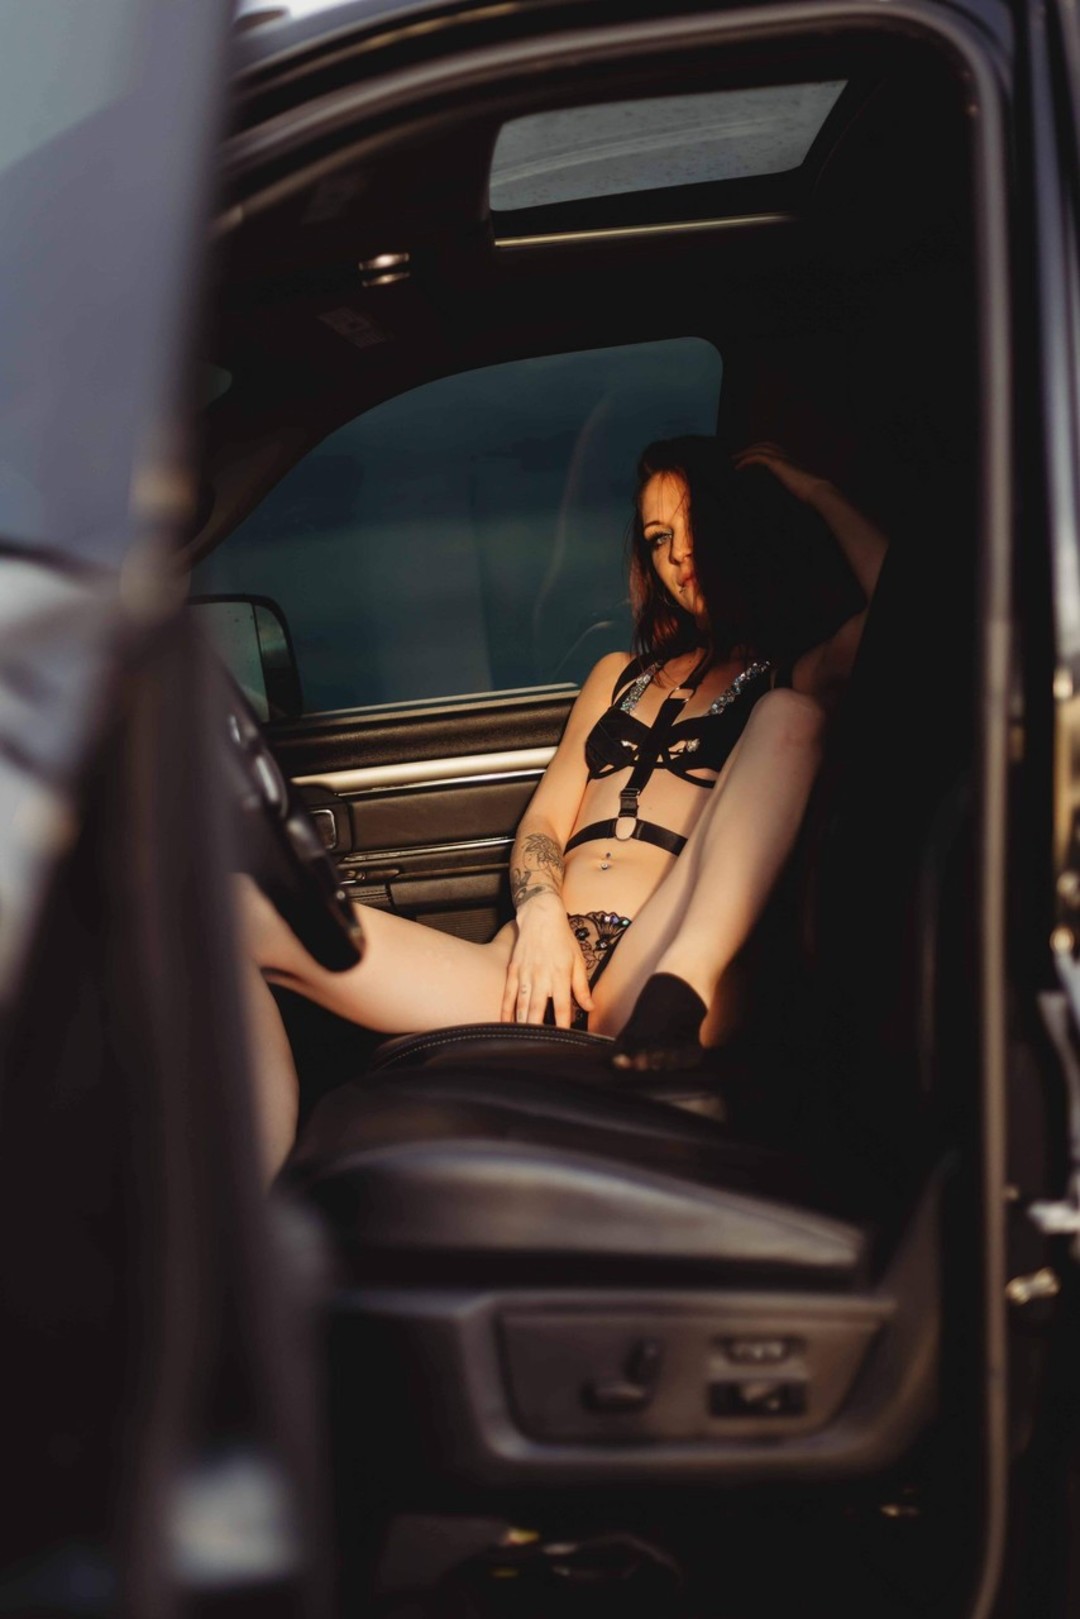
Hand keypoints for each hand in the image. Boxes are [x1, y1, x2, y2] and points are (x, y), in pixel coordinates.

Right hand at [500, 892, 593, 1028]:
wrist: (540, 917)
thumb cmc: (562, 938)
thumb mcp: (578, 960)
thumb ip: (582, 986)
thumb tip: (589, 1007)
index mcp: (560, 976)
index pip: (562, 1007)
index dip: (563, 1026)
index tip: (563, 1040)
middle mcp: (541, 977)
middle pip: (537, 1009)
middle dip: (537, 1030)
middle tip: (537, 1047)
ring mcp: (525, 974)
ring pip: (521, 1005)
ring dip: (521, 1024)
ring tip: (522, 1041)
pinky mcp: (513, 970)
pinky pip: (508, 994)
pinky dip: (506, 1010)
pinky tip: (505, 1023)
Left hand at [734, 442, 830, 505]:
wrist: (819, 493)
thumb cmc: (813, 497)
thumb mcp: (800, 493)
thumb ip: (793, 492)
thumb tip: (787, 505)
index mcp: (793, 463)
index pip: (775, 452)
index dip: (763, 452)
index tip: (751, 461)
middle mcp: (788, 458)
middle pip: (766, 445)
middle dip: (752, 448)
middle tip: (738, 457)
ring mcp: (784, 459)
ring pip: (761, 448)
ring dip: (746, 452)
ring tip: (734, 459)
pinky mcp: (779, 464)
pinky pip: (758, 457)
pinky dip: (747, 459)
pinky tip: (738, 467)